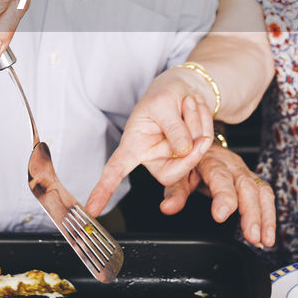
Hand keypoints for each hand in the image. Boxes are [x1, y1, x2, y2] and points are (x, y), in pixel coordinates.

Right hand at [84, 73, 214, 215]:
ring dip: (197, 123)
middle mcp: (153, 156)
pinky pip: (206, 146)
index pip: (115, 171)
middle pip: (172, 173)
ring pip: (194, 154)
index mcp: (134, 145)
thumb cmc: (164, 95)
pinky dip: (206, 123)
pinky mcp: (192, 154)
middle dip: (190, 150)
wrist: (184, 88)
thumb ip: (173, 129)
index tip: (91, 209)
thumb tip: (185, 151)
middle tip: (191, 117)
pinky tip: (195, 110)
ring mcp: (174, 157)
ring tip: (187, 103)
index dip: (103, 190)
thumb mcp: (162, 104)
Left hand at [160, 145, 275, 248]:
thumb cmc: (190, 160)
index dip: (224, 196)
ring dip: (266, 217)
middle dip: (252, 213)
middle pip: (247, 186)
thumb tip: (167, 208)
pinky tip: (267, 234)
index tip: (221, 215)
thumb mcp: (177, 174)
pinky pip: (265, 195)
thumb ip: (175, 191)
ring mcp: (244, 171)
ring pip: (261, 191)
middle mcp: (232, 164)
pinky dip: (269, 215)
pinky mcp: (252, 179)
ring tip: (265, 240)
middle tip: (252, 236)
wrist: (200, 142)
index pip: (220, 177)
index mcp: (211, 160)